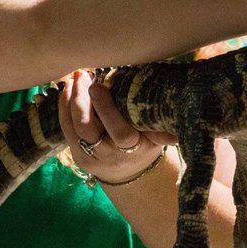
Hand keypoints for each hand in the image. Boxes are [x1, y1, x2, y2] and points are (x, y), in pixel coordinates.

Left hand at [57, 70, 176, 182]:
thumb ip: (163, 126)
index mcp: (134, 148)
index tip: (99, 85)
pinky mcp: (76, 155)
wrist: (129, 172)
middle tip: (83, 76)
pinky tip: (66, 91)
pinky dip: (63, 108)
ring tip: (75, 78)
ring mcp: (90, 157)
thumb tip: (183, 109)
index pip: (119, 131)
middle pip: (88, 129)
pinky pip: (65, 130)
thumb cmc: (146, 144)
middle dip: (81, 101)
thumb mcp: (157, 137)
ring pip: (73, 128)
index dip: (106, 109)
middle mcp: (109, 155)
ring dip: (69, 101)